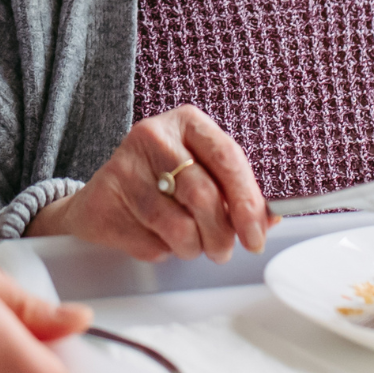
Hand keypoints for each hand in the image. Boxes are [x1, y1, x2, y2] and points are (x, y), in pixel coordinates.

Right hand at [28, 104, 274, 262]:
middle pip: (203, 195)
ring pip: (178, 226)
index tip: (257, 235)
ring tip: (190, 245)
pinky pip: (149, 241)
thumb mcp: (200, 172)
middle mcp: (155, 135)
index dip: (248, 202)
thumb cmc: (161, 182)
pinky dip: (162, 251)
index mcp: (187, 122)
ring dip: (192, 247)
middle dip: (221, 234)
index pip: (228, 158)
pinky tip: (155, 237)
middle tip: (222, 251)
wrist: (103, 196)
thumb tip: (270, 220)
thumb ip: (234, 192)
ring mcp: (126, 166)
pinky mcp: (105, 198)